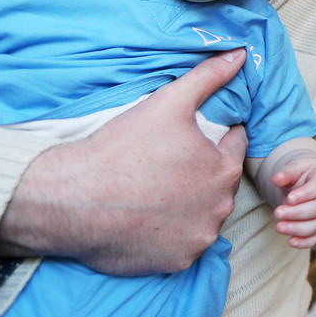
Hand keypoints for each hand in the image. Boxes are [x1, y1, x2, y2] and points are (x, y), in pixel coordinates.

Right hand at [0, 50, 247, 273]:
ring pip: (202, 215)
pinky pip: (180, 244)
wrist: (74, 199)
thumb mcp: (170, 102)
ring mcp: (198, 237)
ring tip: (155, 192)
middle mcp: (219, 207)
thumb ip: (209, 77)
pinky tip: (146, 219)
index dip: (213, 136)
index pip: (233, 145)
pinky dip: (168, 233)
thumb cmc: (123, 148)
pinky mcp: (176, 262)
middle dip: (201, 172)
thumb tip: (241, 54)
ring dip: (188, 205)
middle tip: (167, 164)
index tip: (189, 137)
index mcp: (223, 168)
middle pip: (219, 183)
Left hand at [271, 154, 315, 248]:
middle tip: (277, 213)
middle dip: (298, 213)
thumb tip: (276, 179)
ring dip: (299, 228)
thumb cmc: (303, 173)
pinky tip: (291, 241)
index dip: (306, 194)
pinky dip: (305, 242)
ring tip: (279, 227)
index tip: (289, 198)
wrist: (308, 180)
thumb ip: (287, 173)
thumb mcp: (295, 167)